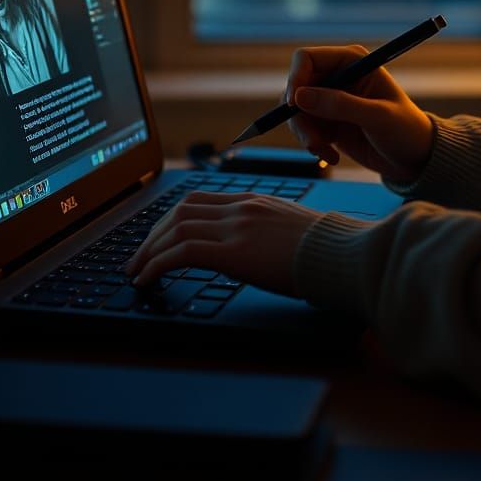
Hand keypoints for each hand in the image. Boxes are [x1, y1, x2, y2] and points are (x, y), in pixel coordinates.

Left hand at [124, 192, 321, 296]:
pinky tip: (148, 280)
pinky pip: (182, 253)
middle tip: (138, 258)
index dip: (170, 219)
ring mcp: (237, 227)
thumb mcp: (292, 229)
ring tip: (136, 272)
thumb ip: (267, 230)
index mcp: (254, 200)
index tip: (158, 238)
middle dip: (152, 235)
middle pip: (180, 211)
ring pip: (175, 229)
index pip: (199, 200)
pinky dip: (157, 265)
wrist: (343, 254)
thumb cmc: (327, 249)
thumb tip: (254, 249)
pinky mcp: (234, 252)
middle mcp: (241, 207)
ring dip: (148, 252)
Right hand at [286, 45, 433, 184]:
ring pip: (296, 111)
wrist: (415, 159)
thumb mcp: (377, 117)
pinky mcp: (327, 122)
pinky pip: (303, 129)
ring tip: (324, 151)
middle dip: (299, 116)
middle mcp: (337, 76)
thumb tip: (299, 97)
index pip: (307, 59)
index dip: (295, 78)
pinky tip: (332, 155)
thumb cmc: (406, 131)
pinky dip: (312, 144)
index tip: (293, 105)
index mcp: (352, 61)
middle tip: (312, 141)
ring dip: (305, 134)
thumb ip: (340, 105)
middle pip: (296, 87)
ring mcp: (330, 100)